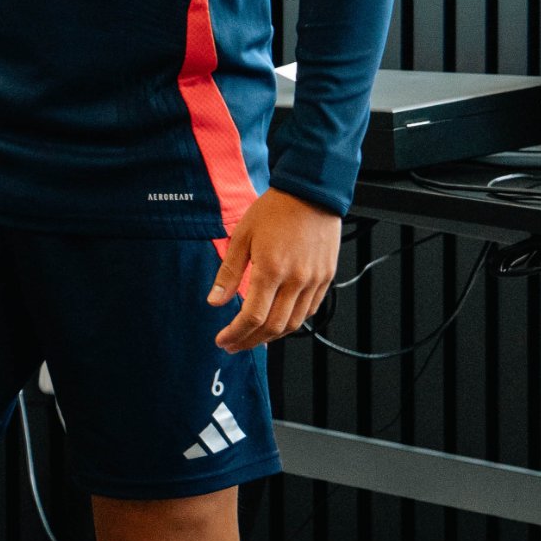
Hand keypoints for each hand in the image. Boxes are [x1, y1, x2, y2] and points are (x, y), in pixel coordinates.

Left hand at [210, 191, 344, 352]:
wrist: (311, 194)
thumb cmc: (274, 210)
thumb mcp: (242, 237)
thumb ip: (229, 273)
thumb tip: (215, 302)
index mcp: (271, 270)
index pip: (253, 317)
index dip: (236, 333)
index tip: (222, 340)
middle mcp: (296, 280)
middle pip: (273, 327)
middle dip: (250, 341)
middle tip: (233, 346)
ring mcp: (314, 281)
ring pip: (294, 323)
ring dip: (271, 336)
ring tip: (252, 338)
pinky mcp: (326, 278)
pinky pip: (310, 310)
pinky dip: (292, 322)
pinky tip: (277, 322)